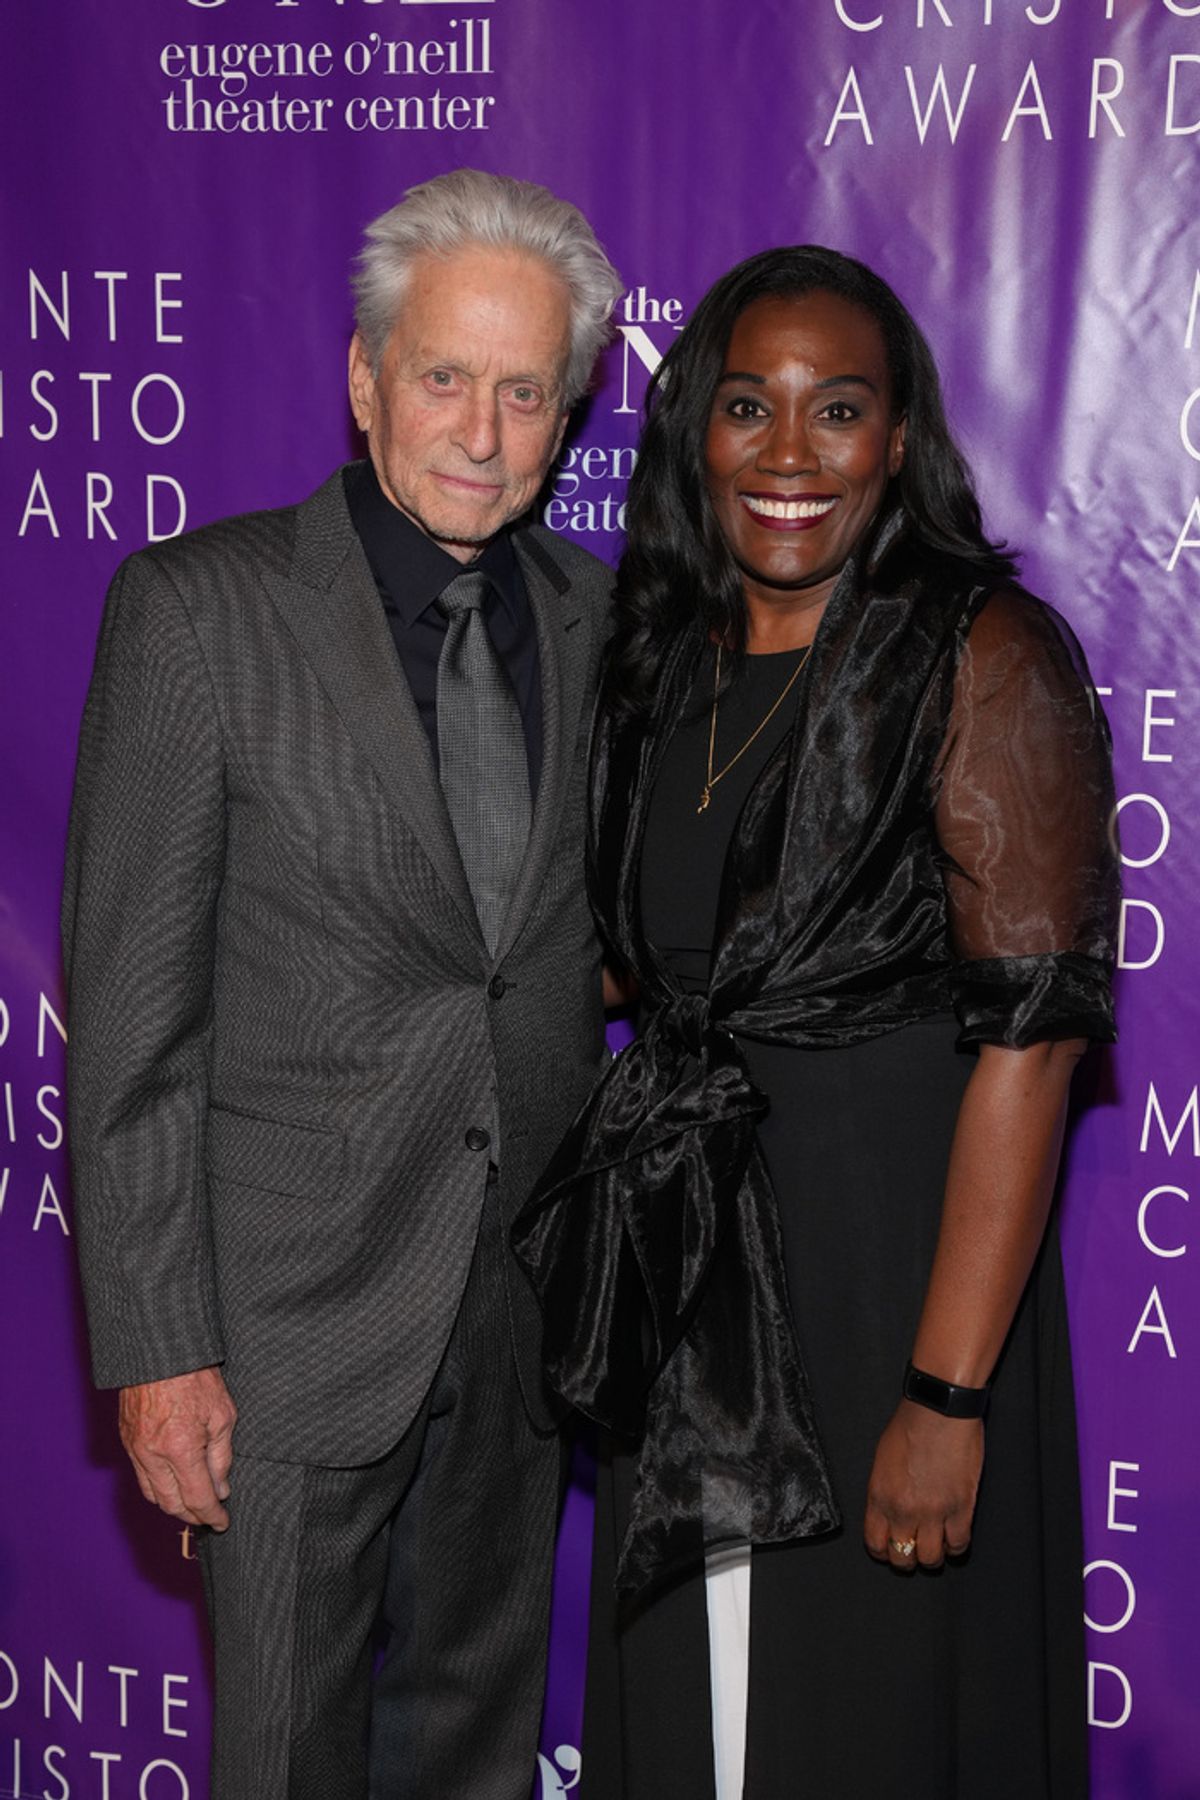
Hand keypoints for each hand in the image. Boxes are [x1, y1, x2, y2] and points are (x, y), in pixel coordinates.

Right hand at [119, 1367, 237, 1530]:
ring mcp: (135, 1448)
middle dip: (192, 1515)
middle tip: (209, 1517)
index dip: (211, 1515)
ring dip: (173, 1506)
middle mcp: (153, 1454)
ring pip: (152, 1494)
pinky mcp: (126, 1440)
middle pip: (171, 1504)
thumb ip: (221, 1456)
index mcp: (181, 1448)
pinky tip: (172, 1485)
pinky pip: (140, 1476)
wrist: (159, 1349)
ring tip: (193, 1506)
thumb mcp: (222, 1413)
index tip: (222, 1522)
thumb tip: (220, 1489)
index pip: (197, 1498)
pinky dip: (157, 1488)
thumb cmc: (196, 1376)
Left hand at [863, 1399, 982, 1571]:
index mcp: (879, 1496)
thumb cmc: (911, 1424)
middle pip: (902, 1557)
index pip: (875, 1543)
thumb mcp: (882, 1458)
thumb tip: (889, 1509)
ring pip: (930, 1558)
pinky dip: (956, 1546)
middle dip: (906, 1558)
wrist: (940, 1409)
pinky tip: (954, 1536)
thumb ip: (884, 1489)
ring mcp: (933, 1512)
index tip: (889, 1549)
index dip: (883, 1551)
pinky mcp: (961, 1508)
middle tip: (913, 1549)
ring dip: (932, 1556)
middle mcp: (903, 1509)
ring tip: (936, 1545)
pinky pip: (958, 1544)